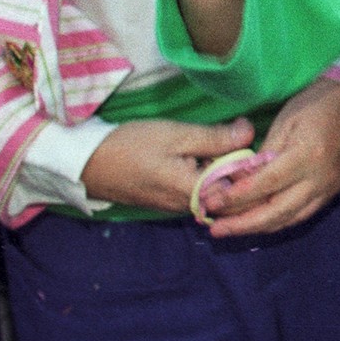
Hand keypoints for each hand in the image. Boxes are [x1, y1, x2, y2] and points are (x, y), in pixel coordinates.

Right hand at [81, 115, 255, 215]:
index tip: (247, 137)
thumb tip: (251, 132)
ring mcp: (178, 207)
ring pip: (213, 188)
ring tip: (208, 140)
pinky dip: (202, 170)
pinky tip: (194, 153)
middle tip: (228, 133)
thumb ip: (217, 138)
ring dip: (217, 165)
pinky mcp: (169, 202)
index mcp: (195, 193)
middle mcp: (190, 208)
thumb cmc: (132, 146)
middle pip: (229, 188)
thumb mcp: (177, 135)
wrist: (88, 163)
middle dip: (235, 162)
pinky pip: (197, 188)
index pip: (241, 184)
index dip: (249, 160)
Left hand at [199, 79, 339, 237]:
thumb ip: (263, 155)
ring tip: (231, 229)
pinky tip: (258, 222)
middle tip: (214, 229)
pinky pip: (302, 215)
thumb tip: (237, 181)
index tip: (210, 203)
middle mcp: (321, 178)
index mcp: (307, 155)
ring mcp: (330, 188)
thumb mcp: (284, 122)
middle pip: (276, 212)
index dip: (235, 198)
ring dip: (258, 228)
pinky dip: (278, 221)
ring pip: (289, 219)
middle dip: (242, 224)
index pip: (265, 185)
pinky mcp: (334, 191)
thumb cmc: (315, 104)